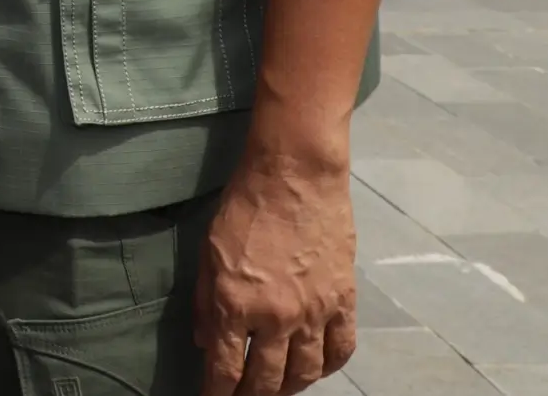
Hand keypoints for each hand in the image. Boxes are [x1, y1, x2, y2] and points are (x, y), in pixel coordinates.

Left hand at [196, 152, 357, 395]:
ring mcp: (314, 312)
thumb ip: (203, 301)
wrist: (295, 174)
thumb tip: (204, 343)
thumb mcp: (208, 251)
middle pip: (265, 379)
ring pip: (304, 373)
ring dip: (289, 388)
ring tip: (278, 388)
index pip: (225, 369)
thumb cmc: (243, 206)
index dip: (217, 394)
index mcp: (234, 304)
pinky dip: (328, 367)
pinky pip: (341, 350)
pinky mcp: (344, 301)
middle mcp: (275, 317)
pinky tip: (316, 368)